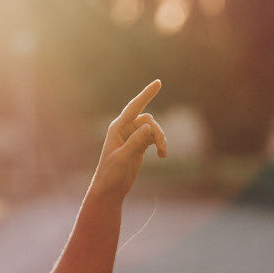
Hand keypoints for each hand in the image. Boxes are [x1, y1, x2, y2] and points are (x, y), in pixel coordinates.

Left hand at [89, 79, 166, 200]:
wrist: (110, 189)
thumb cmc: (111, 174)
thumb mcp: (122, 158)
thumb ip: (135, 142)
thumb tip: (149, 126)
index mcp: (117, 128)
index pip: (134, 106)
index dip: (146, 94)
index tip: (159, 82)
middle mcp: (125, 129)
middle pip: (148, 121)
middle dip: (158, 133)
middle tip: (162, 148)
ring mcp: (132, 136)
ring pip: (153, 129)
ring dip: (161, 140)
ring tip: (163, 154)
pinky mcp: (139, 145)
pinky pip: (153, 138)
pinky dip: (160, 145)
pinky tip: (162, 156)